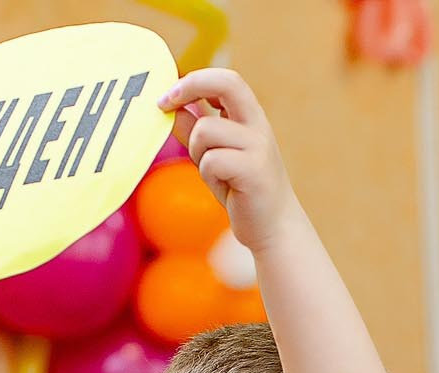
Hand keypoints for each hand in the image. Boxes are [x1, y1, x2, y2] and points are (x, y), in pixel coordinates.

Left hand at [161, 69, 303, 252]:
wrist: (273, 228)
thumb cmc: (241, 190)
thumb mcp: (214, 154)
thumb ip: (196, 129)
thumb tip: (173, 107)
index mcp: (249, 117)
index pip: (225, 79)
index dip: (193, 81)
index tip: (167, 97)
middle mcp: (257, 125)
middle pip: (227, 83)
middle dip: (190, 86)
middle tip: (165, 104)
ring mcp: (258, 146)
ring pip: (205, 130)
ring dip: (196, 152)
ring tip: (212, 172)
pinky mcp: (253, 170)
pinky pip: (210, 161)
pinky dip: (208, 175)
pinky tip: (223, 188)